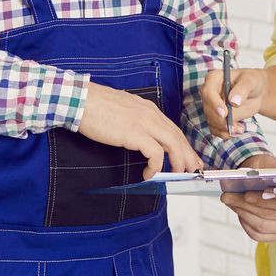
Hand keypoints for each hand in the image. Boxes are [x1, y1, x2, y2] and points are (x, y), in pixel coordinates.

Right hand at [77, 82, 202, 177]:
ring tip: (176, 175)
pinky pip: (155, 154)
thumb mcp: (123, 110)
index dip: (184, 145)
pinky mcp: (135, 134)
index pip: (173, 129)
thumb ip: (135, 121)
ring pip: (173, 145)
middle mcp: (151, 114)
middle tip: (194, 170)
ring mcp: (144, 123)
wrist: (80, 100)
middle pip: (178, 137)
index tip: (189, 157)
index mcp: (148, 109)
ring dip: (178, 162)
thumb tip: (139, 137)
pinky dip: (155, 167)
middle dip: (188, 155)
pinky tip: (148, 174)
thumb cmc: (95, 106)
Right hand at [201, 66, 268, 137]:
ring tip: (241, 129)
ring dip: (225, 129)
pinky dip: (225, 134)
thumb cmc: (251, 82)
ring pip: (211, 121)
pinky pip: (215, 129)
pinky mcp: (215, 117)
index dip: (215, 104)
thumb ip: (243, 89)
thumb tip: (234, 101)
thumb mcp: (251, 81)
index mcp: (214, 78)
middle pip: (208, 109)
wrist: (254, 92)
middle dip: (221, 121)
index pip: (208, 92)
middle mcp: (209, 93)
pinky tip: (237, 132)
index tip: (224, 113)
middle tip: (237, 127)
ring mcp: (211, 106)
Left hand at [220, 154, 275, 241]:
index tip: (246, 195)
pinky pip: (257, 235)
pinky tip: (239, 212)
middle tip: (227, 196)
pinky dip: (245, 224)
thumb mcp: (266, 163)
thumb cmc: (269, 170)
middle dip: (244, 204)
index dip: (263, 199)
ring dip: (242, 212)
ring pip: (261, 225)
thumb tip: (247, 174)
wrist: (270, 178)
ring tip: (229, 201)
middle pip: (268, 213)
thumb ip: (261, 167)